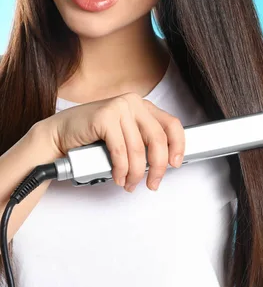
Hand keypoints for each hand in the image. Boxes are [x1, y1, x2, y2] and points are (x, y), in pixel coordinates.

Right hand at [38, 93, 185, 191]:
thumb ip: (145, 142)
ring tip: (130, 184)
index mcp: (143, 106)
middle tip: (153, 183)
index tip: (175, 164)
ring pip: (138, 150)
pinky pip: (120, 151)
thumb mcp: (126, 135)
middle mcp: (134, 103)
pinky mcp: (104, 117)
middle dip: (157, 167)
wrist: (59, 134)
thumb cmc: (93, 137)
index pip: (172, 124)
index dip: (178, 146)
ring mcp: (119, 107)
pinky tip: (118, 176)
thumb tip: (165, 162)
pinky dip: (121, 169)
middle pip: (158, 139)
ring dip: (135, 173)